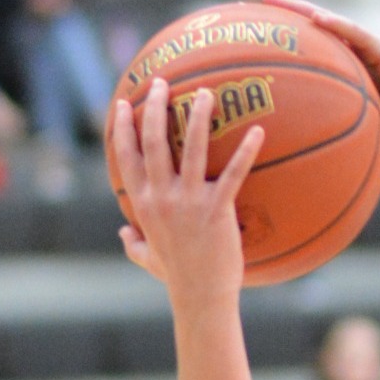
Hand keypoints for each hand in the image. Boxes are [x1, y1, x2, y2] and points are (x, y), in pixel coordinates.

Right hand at [110, 78, 264, 306]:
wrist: (200, 296)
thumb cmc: (175, 277)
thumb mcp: (146, 258)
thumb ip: (132, 243)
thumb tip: (123, 233)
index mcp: (142, 204)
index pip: (126, 157)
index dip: (122, 128)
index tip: (123, 103)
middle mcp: (161, 198)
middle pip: (154, 142)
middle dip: (156, 108)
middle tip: (163, 83)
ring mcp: (189, 203)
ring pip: (191, 149)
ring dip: (198, 117)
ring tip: (206, 93)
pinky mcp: (217, 210)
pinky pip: (234, 174)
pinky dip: (246, 151)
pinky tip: (257, 131)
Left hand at [262, 0, 379, 137]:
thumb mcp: (369, 116)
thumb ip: (348, 120)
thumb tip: (325, 142)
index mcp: (351, 61)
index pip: (316, 43)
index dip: (292, 37)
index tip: (265, 34)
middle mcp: (354, 46)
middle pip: (315, 25)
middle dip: (286, 14)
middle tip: (258, 4)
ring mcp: (366, 43)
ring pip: (328, 21)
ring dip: (300, 10)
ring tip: (272, 1)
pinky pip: (354, 32)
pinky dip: (334, 24)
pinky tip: (314, 18)